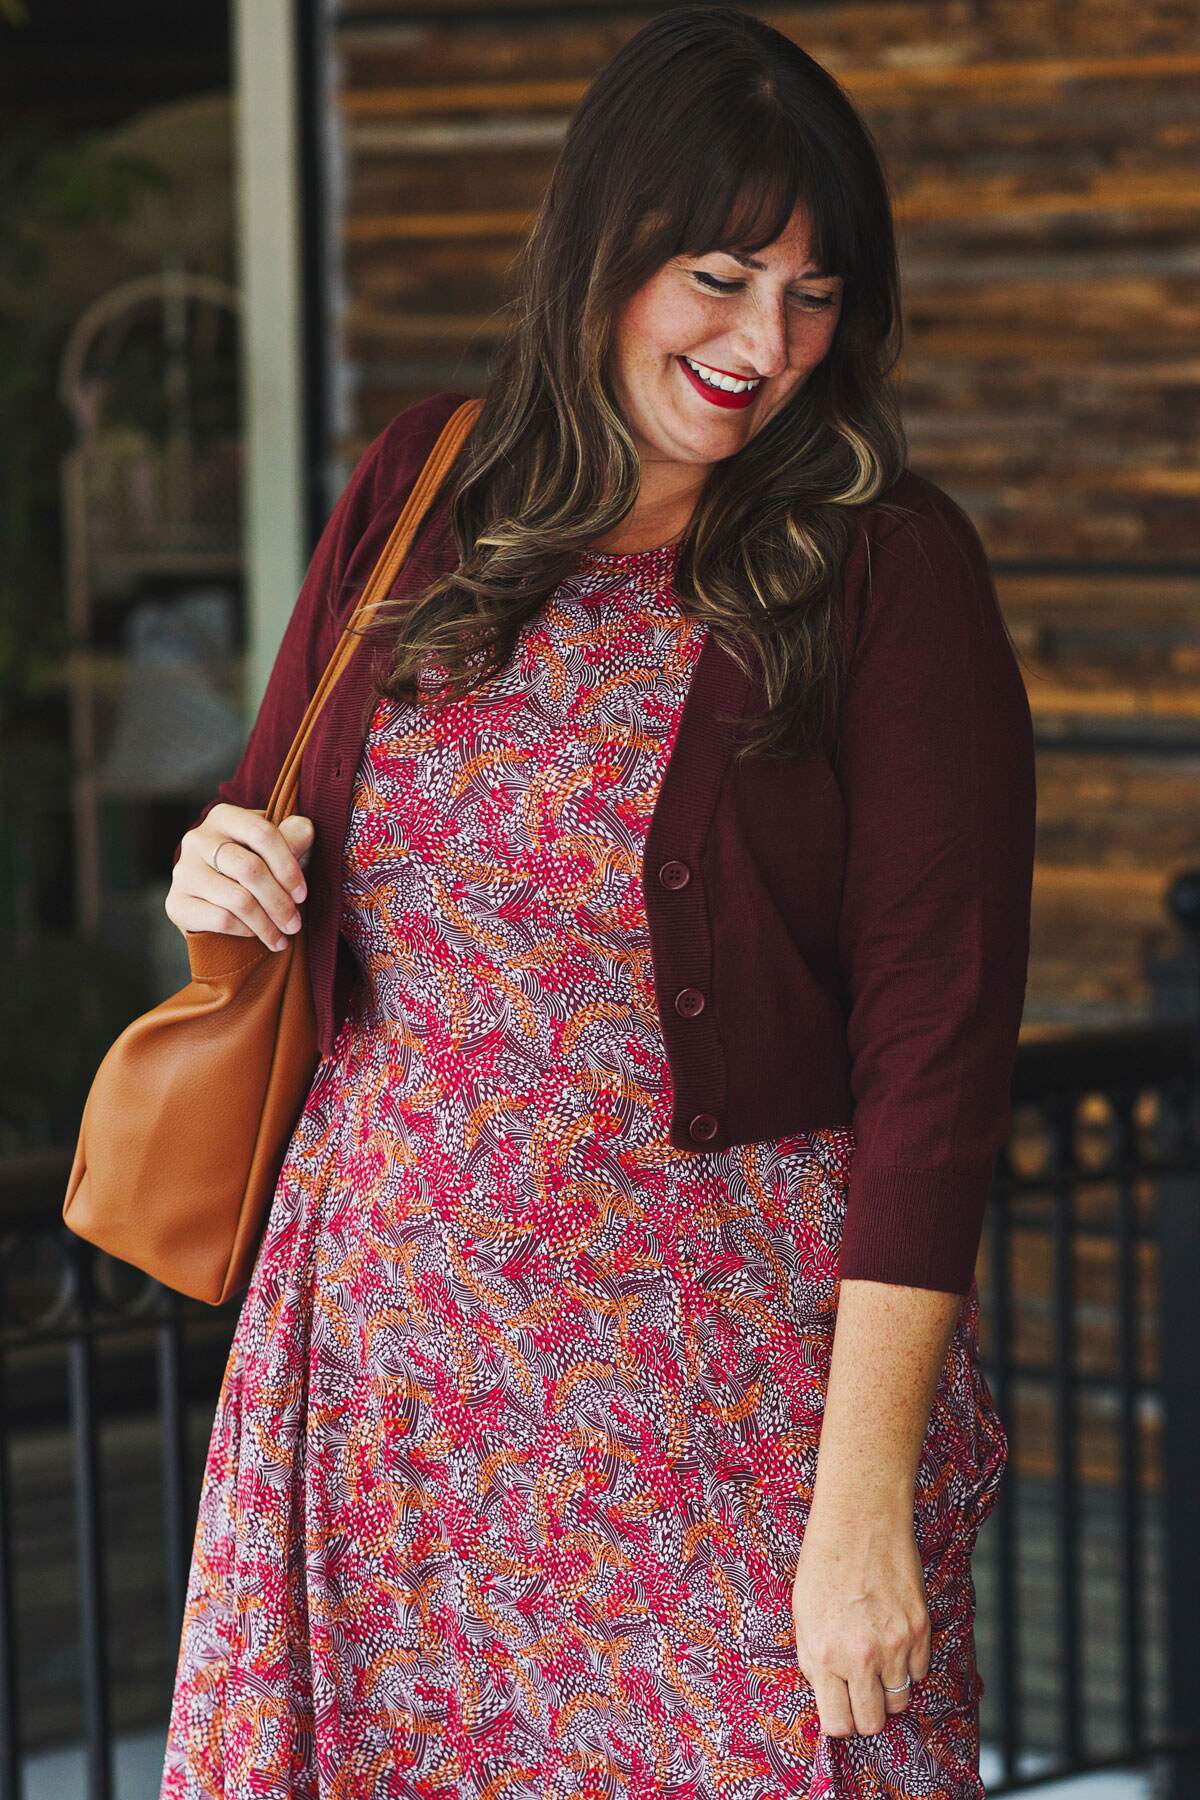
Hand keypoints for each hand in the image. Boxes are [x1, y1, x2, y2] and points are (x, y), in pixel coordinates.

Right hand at [166, 804, 314, 951]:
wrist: (213, 898)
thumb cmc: (253, 867)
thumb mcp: (276, 848)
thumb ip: (292, 837)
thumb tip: (303, 828)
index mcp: (225, 817)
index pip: (262, 833)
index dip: (288, 866)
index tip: (302, 894)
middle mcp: (198, 839)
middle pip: (250, 869)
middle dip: (279, 902)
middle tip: (295, 924)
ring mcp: (184, 870)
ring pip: (237, 899)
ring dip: (266, 924)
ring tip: (282, 937)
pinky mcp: (176, 902)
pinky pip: (220, 919)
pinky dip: (244, 930)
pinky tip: (256, 935)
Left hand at [791, 1504, 930, 1738]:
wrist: (861, 1519)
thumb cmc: (824, 1562)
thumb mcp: (803, 1614)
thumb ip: (815, 1661)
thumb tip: (830, 1697)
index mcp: (822, 1655)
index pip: (838, 1725)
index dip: (839, 1720)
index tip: (841, 1708)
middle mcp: (859, 1657)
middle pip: (872, 1722)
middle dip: (865, 1712)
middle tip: (860, 1689)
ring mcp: (894, 1645)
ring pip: (900, 1702)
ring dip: (889, 1689)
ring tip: (877, 1660)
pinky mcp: (920, 1629)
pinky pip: (919, 1672)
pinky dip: (909, 1664)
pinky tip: (893, 1637)